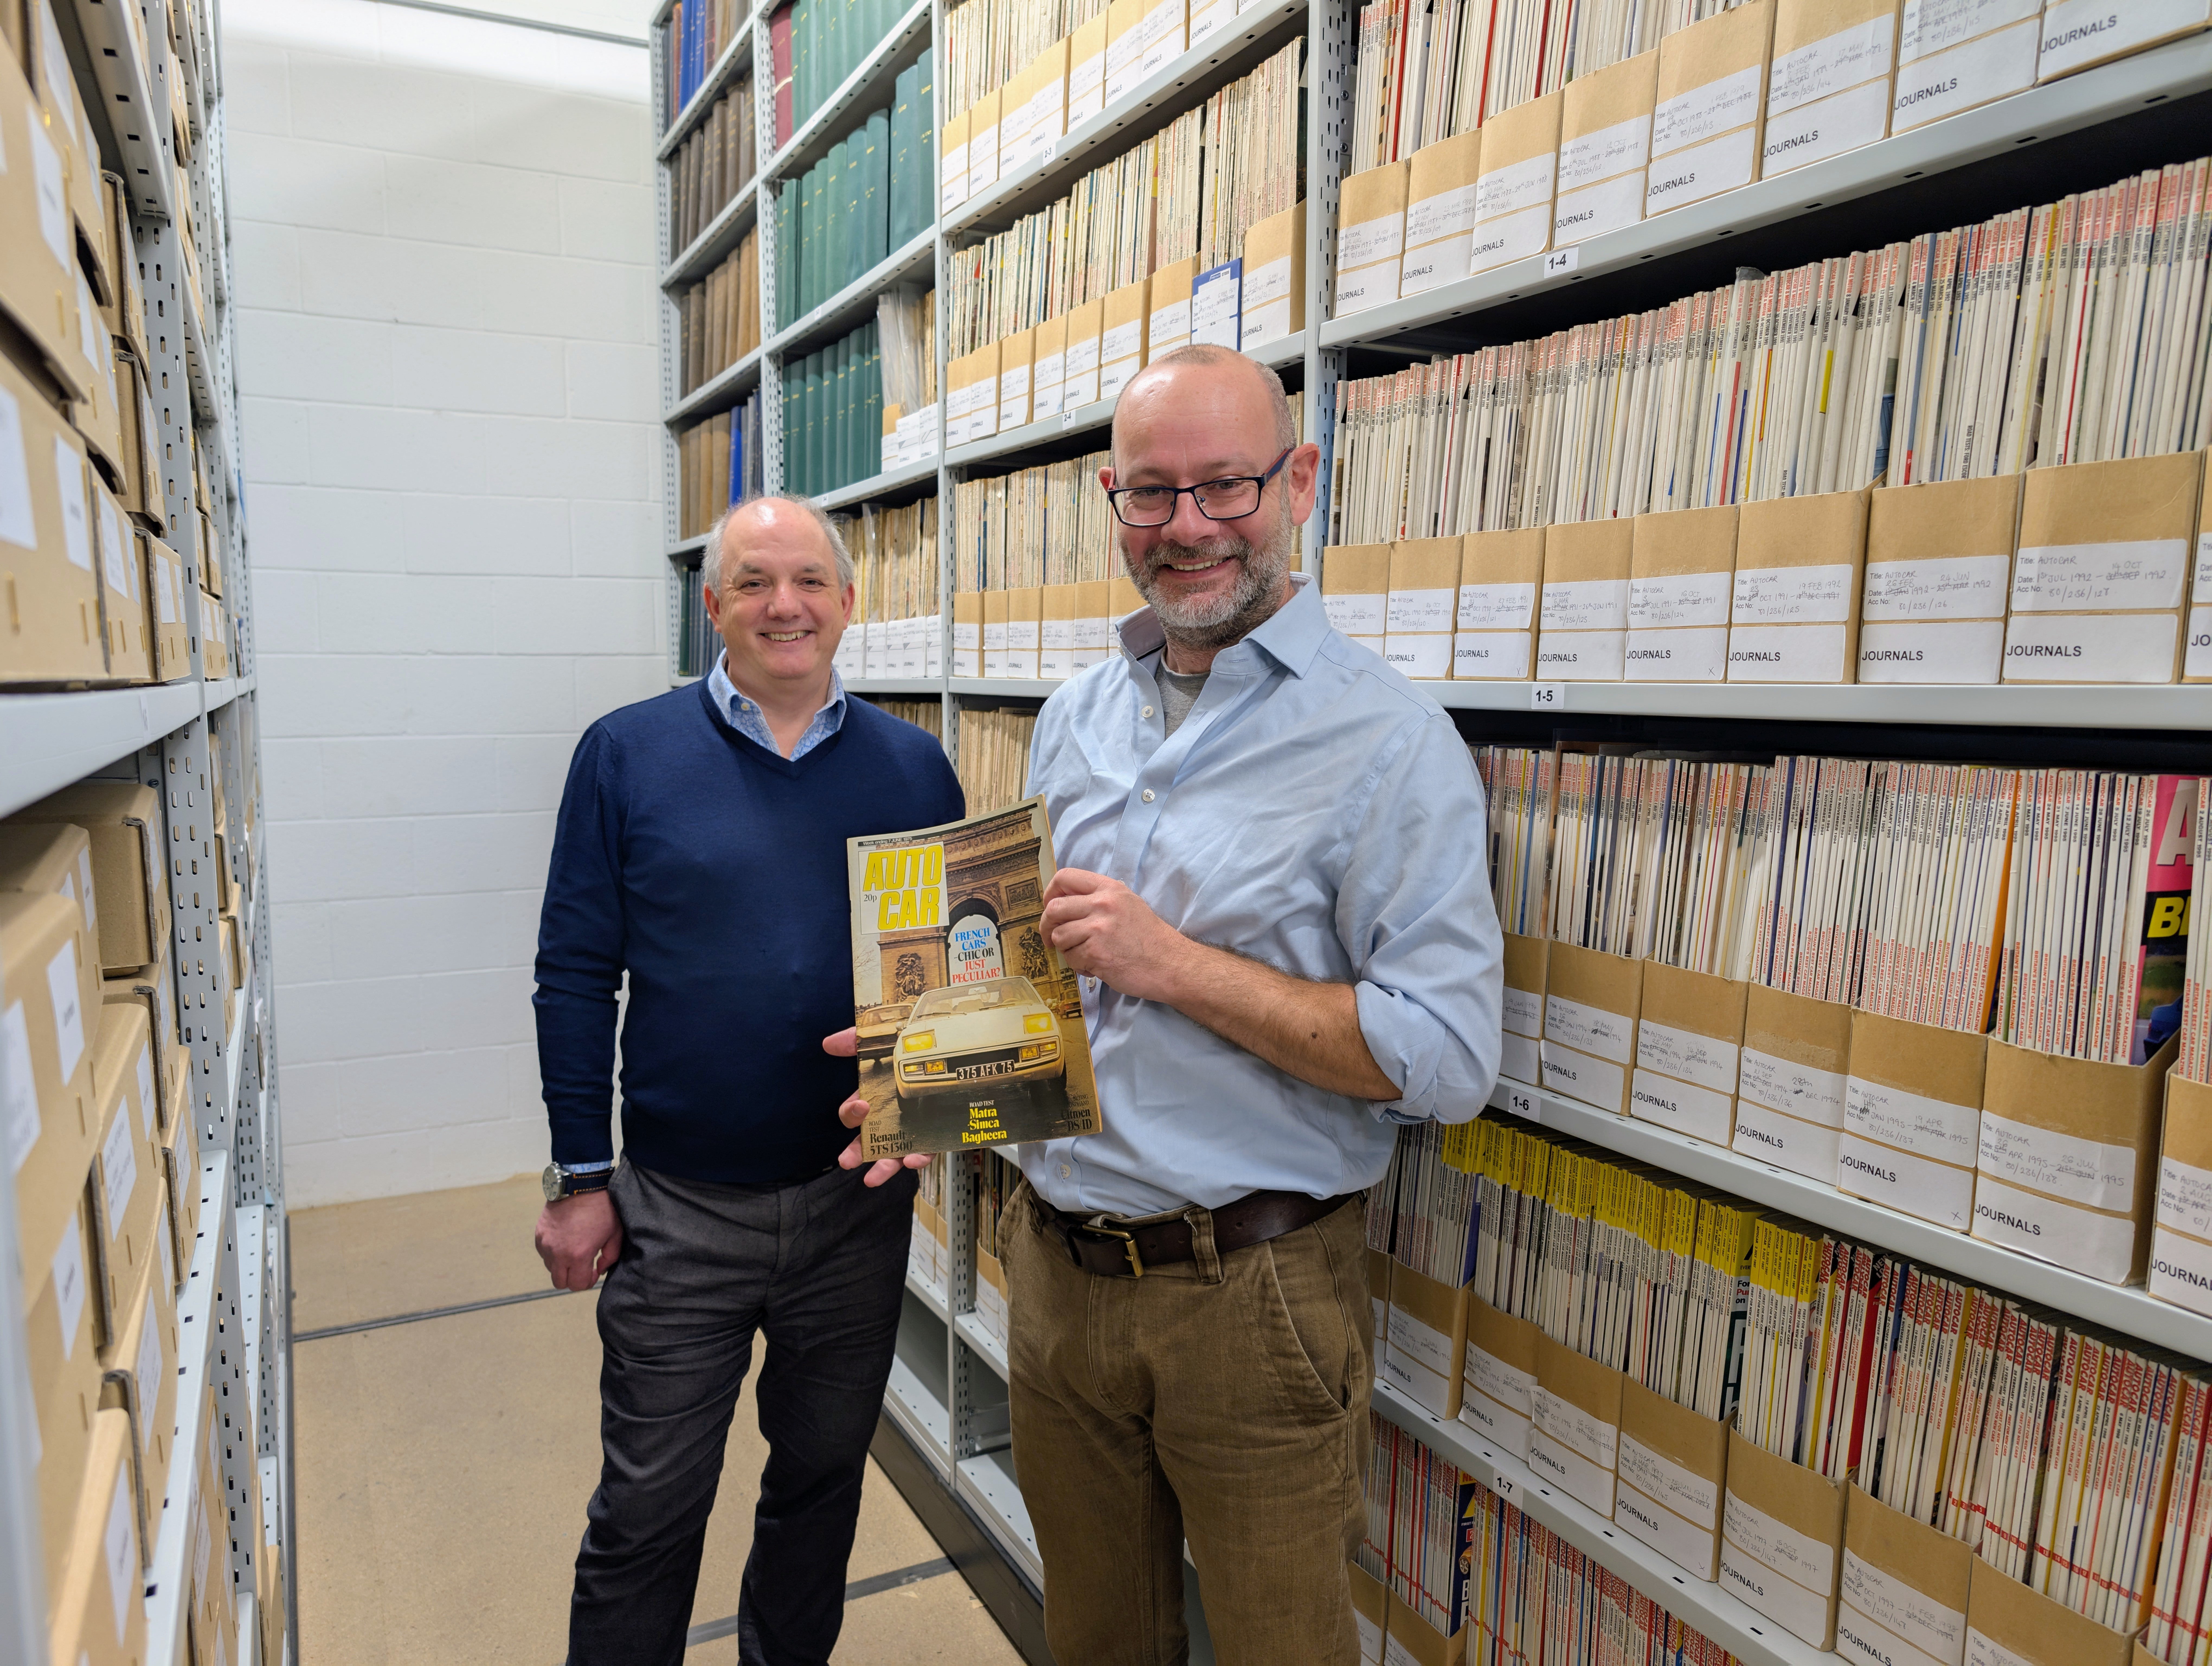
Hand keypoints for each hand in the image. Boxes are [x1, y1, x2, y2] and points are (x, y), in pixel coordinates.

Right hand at [535, 1188, 622, 1291]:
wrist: (581, 1184)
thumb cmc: (601, 1207)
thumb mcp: (615, 1233)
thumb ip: (610, 1257)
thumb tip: (600, 1269)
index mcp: (578, 1255)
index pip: (577, 1285)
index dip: (587, 1282)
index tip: (593, 1272)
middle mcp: (558, 1253)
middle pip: (559, 1282)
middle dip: (572, 1278)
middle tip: (582, 1267)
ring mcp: (545, 1244)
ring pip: (550, 1268)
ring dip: (561, 1265)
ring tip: (573, 1251)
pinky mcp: (539, 1234)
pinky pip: (543, 1253)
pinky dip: (553, 1253)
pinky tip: (564, 1241)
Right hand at [824, 1027, 931, 1187]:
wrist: (966, 1043)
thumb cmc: (924, 1041)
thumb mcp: (889, 1036)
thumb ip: (858, 1040)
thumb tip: (828, 1043)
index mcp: (880, 1093)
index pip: (857, 1110)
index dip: (852, 1113)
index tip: (861, 1107)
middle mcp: (895, 1112)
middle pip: (870, 1137)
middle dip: (856, 1151)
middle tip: (847, 1160)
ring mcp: (917, 1124)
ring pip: (895, 1151)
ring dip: (883, 1166)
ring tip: (872, 1178)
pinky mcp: (940, 1131)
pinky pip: (928, 1150)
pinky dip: (919, 1157)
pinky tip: (913, 1159)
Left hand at [1040, 868, 1190, 1001]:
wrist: (1169, 964)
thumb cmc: (1148, 938)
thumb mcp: (1127, 904)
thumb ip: (1099, 898)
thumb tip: (1065, 901)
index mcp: (1109, 889)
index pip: (1065, 877)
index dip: (1050, 892)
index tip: (1050, 907)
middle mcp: (1102, 904)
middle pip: (1054, 908)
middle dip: (1047, 926)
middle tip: (1051, 938)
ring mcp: (1098, 929)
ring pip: (1059, 936)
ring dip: (1066, 950)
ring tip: (1085, 955)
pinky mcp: (1096, 953)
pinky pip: (1071, 959)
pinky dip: (1079, 966)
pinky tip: (1096, 967)